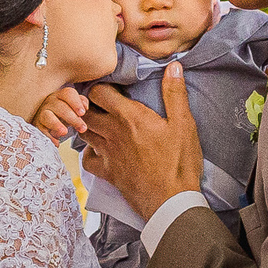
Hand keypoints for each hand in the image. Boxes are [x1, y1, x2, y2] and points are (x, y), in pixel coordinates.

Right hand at [34, 86, 88, 142]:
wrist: (50, 121)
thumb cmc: (65, 111)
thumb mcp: (74, 106)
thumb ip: (82, 103)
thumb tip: (84, 107)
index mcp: (61, 95)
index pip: (68, 94)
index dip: (76, 103)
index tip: (83, 113)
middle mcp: (50, 102)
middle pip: (60, 107)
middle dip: (73, 118)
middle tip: (83, 128)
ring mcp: (42, 113)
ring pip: (47, 116)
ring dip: (56, 124)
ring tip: (64, 132)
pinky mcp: (37, 125)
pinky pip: (41, 130)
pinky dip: (48, 137)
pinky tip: (56, 143)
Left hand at [83, 62, 202, 220]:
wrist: (171, 201)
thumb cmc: (179, 162)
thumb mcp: (183, 124)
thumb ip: (174, 93)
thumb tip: (172, 66)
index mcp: (129, 116)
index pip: (99, 91)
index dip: (102, 85)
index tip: (111, 86)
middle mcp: (112, 133)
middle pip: (86, 110)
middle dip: (90, 103)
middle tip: (102, 102)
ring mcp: (107, 154)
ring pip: (84, 132)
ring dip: (88, 125)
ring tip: (100, 122)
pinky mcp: (107, 173)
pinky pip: (87, 159)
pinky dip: (89, 152)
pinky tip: (99, 149)